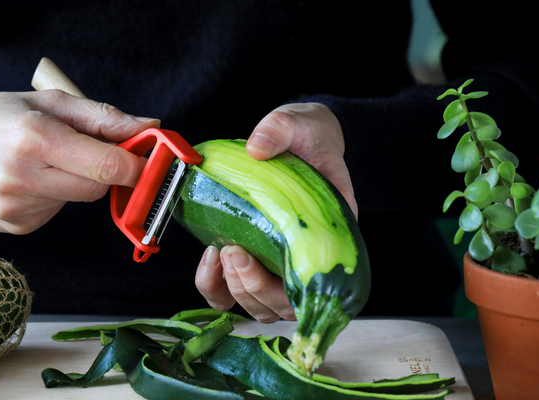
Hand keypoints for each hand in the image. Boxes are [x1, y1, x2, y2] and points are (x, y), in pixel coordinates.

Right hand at [0, 90, 159, 233]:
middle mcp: (23, 180)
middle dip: (104, 171)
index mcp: (34, 140)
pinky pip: (56, 213)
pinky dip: (53, 197)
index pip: (108, 166)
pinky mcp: (16, 230)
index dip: (136, 164)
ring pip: (77, 201)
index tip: (144, 157)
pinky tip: (27, 181)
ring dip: (73, 182)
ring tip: (42, 161)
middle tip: (89, 150)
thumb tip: (149, 127)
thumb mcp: (44, 102)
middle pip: (98, 188)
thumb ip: (101, 116)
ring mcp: (17, 211)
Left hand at [194, 102, 354, 322]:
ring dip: (237, 292)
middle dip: (254, 289)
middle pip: (285, 305)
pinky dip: (217, 287)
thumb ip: (280, 131)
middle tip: (232, 252)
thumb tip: (257, 147)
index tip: (254, 255)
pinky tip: (209, 258)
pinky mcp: (253, 259)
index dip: (287, 286)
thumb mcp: (298, 124)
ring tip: (220, 255)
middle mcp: (308, 258)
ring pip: (262, 308)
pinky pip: (234, 294)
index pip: (319, 283)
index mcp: (330, 232)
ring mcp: (280, 264)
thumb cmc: (306, 136)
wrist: (298, 136)